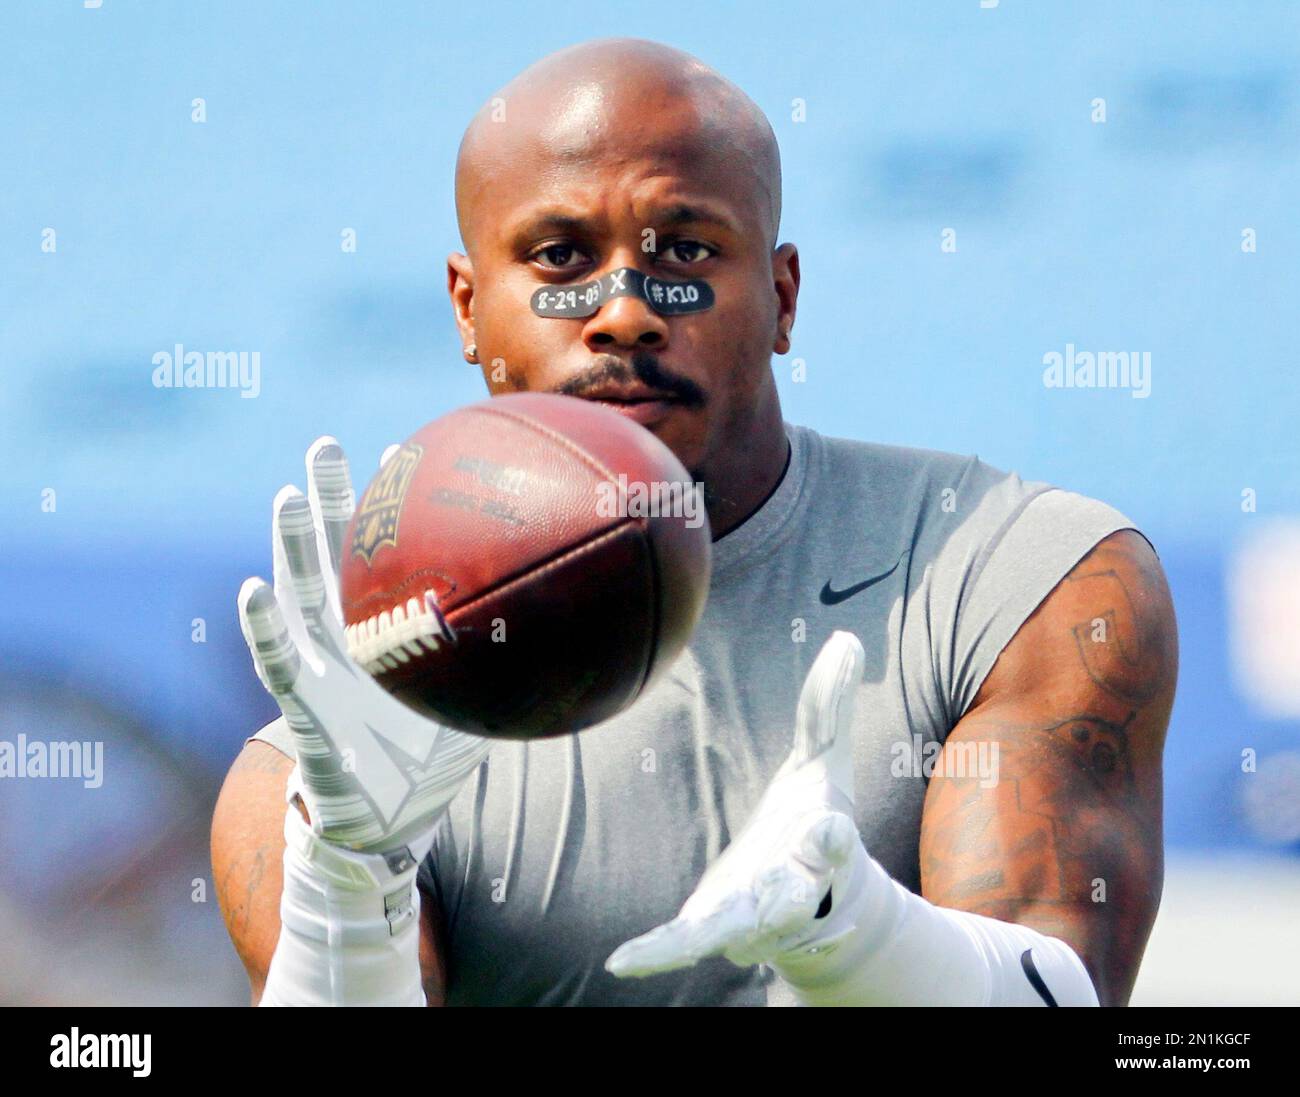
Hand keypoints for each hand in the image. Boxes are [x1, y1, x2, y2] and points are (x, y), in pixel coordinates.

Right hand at [237, 437, 488, 855]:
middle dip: (326, 499)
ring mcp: (318, 670)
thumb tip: (577, 629)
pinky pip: (277, 662)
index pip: (383, 557)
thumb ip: (511, 667)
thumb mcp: (481, 706)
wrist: (388, 827)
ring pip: (298, 594)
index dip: (389, 509)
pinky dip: (263, 626)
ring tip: (286, 493)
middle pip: (331, 555)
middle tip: (324, 443)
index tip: (403, 451)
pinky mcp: (299, 710)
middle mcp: (345, 639)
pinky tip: (252, 589)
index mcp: (383, 631)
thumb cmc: (430, 764)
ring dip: (289, 544)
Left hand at [606, 630, 870, 977]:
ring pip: (739, 932)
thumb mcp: (823, 762)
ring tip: (666, 951)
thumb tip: (846, 638)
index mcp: (823, 845)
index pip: (835, 843)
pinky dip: (659, 953)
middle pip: (793, 898)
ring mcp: (753, 915)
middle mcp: (793, 888)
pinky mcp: (715, 927)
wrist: (811, 904)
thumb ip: (828, 706)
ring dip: (712, 936)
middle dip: (788, 900)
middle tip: (774, 910)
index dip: (834, 840)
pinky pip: (688, 942)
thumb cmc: (814, 823)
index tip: (832, 833)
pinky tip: (622, 962)